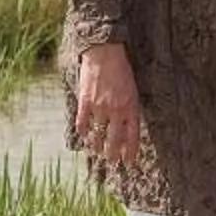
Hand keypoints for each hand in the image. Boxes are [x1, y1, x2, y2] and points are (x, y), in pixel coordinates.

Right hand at [73, 43, 141, 166]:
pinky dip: (83, 130)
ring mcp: (100, 107)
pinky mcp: (85, 101)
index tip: (129, 162)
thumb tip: (127, 127)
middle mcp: (116, 110)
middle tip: (112, 162)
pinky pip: (83, 121)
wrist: (105, 53)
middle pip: (114, 139)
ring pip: (98, 133)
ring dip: (98, 145)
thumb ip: (130, 108)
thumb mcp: (133, 90)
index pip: (132, 135)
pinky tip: (83, 135)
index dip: (131, 151)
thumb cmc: (122, 70)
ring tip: (98, 152)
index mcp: (131, 107)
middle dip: (113, 154)